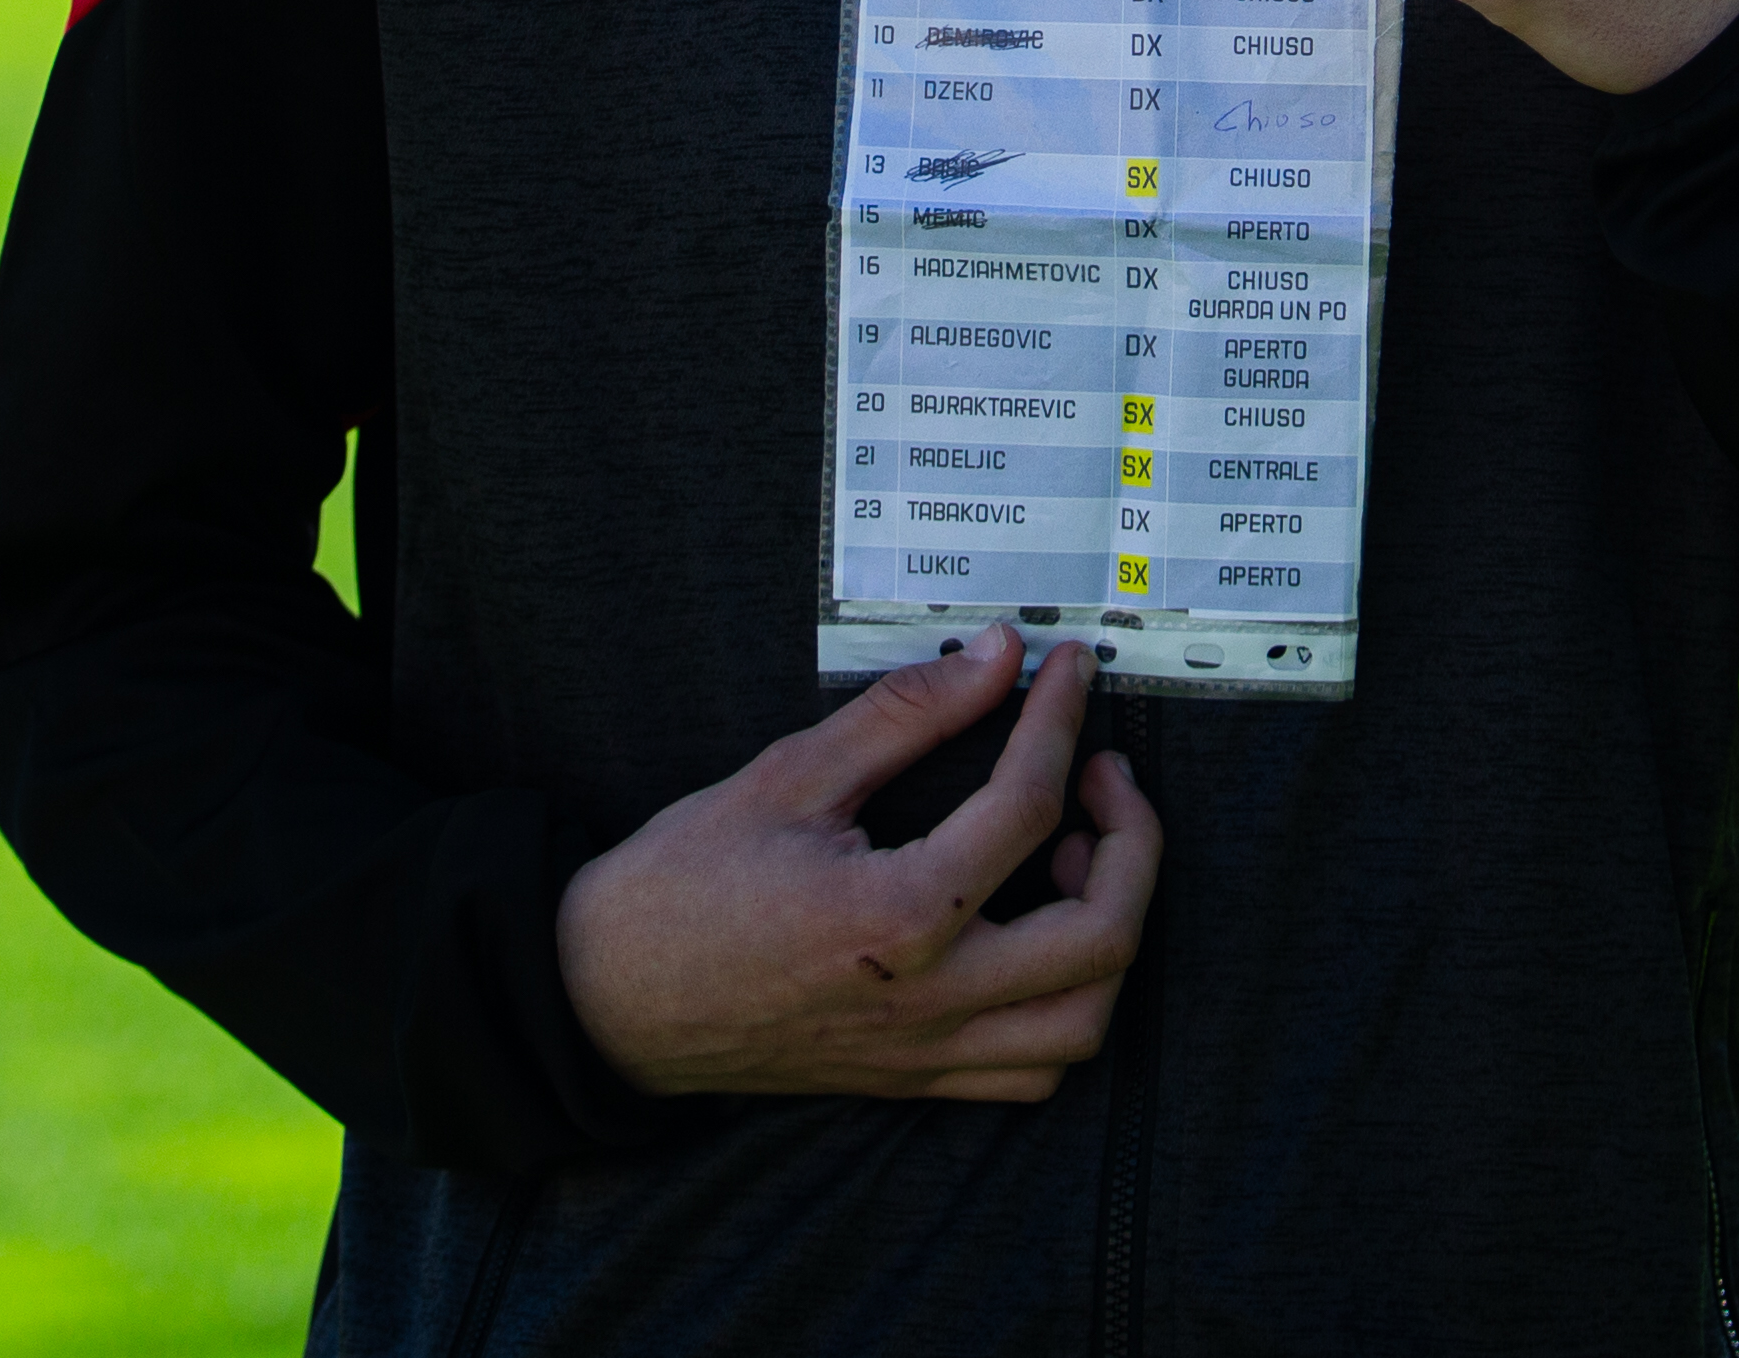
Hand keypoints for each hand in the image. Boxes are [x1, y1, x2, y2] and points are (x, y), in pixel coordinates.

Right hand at [553, 629, 1161, 1101]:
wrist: (606, 1000)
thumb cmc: (683, 884)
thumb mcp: (788, 775)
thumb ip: (905, 715)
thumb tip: (995, 656)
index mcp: (898, 916)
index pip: (1027, 806)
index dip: (1059, 719)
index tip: (1066, 668)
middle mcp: (930, 997)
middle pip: (1102, 934)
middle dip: (1133, 840)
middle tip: (1103, 775)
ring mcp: (926, 1053)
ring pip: (1084, 1019)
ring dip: (1111, 930)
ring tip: (1073, 859)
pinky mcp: (913, 1081)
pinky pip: (1034, 1070)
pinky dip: (1066, 1005)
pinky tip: (1036, 939)